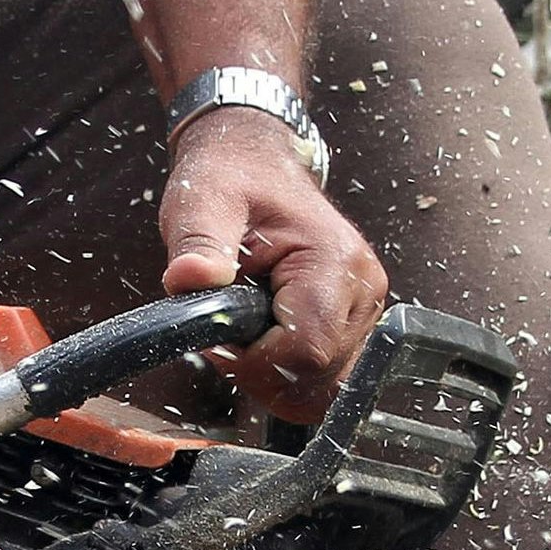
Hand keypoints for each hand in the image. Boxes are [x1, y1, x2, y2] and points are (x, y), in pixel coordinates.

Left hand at [158, 109, 387, 418]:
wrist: (253, 163)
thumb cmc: (231, 179)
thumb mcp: (203, 202)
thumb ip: (199, 243)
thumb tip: (187, 277)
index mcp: (335, 262)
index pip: (305, 352)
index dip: (252, 360)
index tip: (219, 336)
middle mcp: (362, 290)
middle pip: (316, 377)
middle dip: (259, 369)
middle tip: (225, 331)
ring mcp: (363, 310)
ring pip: (321, 386)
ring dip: (271, 374)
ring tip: (243, 330)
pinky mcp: (352, 323)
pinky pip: (323, 379)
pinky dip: (285, 374)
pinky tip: (262, 341)